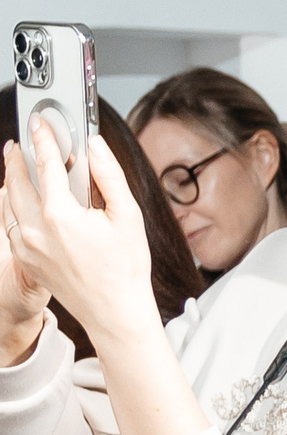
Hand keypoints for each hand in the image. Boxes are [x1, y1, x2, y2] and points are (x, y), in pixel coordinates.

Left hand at [0, 116, 156, 343]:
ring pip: (8, 203)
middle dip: (17, 158)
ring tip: (14, 166)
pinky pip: (9, 225)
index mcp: (61, 214)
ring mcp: (27, 246)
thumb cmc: (126, 268)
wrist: (114, 311)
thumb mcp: (128, 216)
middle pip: (17, 181)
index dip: (43, 139)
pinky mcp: (25, 259)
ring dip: (10, 180)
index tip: (39, 122)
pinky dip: (9, 206)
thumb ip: (109, 176)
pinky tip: (16, 200)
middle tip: (18, 141)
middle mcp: (37, 229)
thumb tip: (96, 146)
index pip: (47, 164)